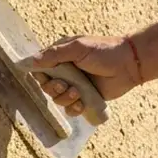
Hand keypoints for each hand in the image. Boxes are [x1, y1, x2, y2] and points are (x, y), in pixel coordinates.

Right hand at [25, 35, 140, 116]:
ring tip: (77, 93)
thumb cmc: (103, 51)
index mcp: (61, 57)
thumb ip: (53, 55)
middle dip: (53, 88)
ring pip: (58, 99)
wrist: (129, 65)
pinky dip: (73, 108)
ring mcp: (75, 86)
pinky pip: (71, 109)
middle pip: (47, 86)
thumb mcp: (77, 48)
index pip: (40, 68)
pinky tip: (81, 103)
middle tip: (64, 85)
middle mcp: (65, 72)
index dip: (40, 75)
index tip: (44, 77)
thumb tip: (28, 61)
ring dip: (65, 98)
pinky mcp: (85, 99)